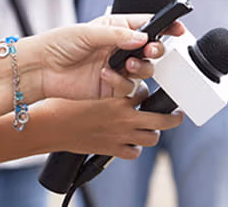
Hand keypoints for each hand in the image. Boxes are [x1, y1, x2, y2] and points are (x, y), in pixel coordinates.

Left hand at [26, 14, 185, 101]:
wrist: (41, 69)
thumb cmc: (59, 44)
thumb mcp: (88, 32)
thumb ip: (118, 35)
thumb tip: (143, 37)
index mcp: (116, 28)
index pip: (147, 24)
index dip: (165, 26)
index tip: (178, 28)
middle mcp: (120, 48)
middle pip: (152, 48)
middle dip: (156, 49)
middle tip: (150, 49)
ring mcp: (117, 68)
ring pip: (145, 69)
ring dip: (141, 67)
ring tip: (128, 64)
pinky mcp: (111, 86)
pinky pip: (128, 87)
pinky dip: (120, 82)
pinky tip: (105, 76)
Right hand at [40, 86, 183, 158]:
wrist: (50, 126)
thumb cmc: (66, 102)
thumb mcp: (91, 84)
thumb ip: (110, 81)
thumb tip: (118, 73)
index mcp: (121, 96)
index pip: (147, 91)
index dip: (147, 91)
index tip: (147, 91)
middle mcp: (125, 116)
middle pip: (163, 119)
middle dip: (173, 117)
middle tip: (177, 115)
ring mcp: (121, 135)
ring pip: (152, 138)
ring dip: (153, 133)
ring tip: (152, 129)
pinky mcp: (113, 150)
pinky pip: (134, 152)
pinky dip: (135, 148)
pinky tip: (130, 142)